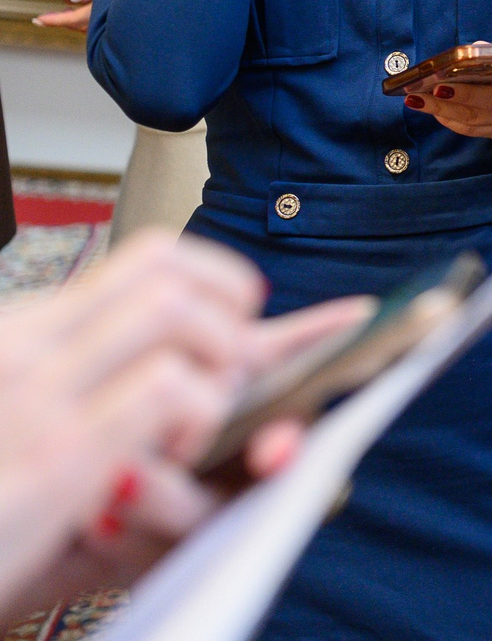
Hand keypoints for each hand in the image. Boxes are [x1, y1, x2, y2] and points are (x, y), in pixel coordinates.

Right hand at [0, 233, 270, 610]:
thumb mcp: (34, 414)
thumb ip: (113, 372)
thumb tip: (237, 343)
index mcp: (16, 334)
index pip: (146, 259)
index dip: (217, 280)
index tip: (239, 322)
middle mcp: (19, 345)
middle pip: (164, 268)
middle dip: (228, 310)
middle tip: (229, 375)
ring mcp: (32, 394)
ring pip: (171, 308)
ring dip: (215, 358)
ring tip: (198, 420)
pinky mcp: (55, 456)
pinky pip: (167, 388)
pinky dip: (200, 413)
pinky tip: (174, 461)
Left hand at [405, 59, 491, 140]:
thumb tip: (471, 51)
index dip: (479, 89)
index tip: (448, 84)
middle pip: (485, 106)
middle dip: (453, 99)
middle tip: (426, 91)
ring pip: (473, 122)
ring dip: (442, 112)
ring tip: (417, 101)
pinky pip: (470, 131)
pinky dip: (449, 120)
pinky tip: (433, 111)